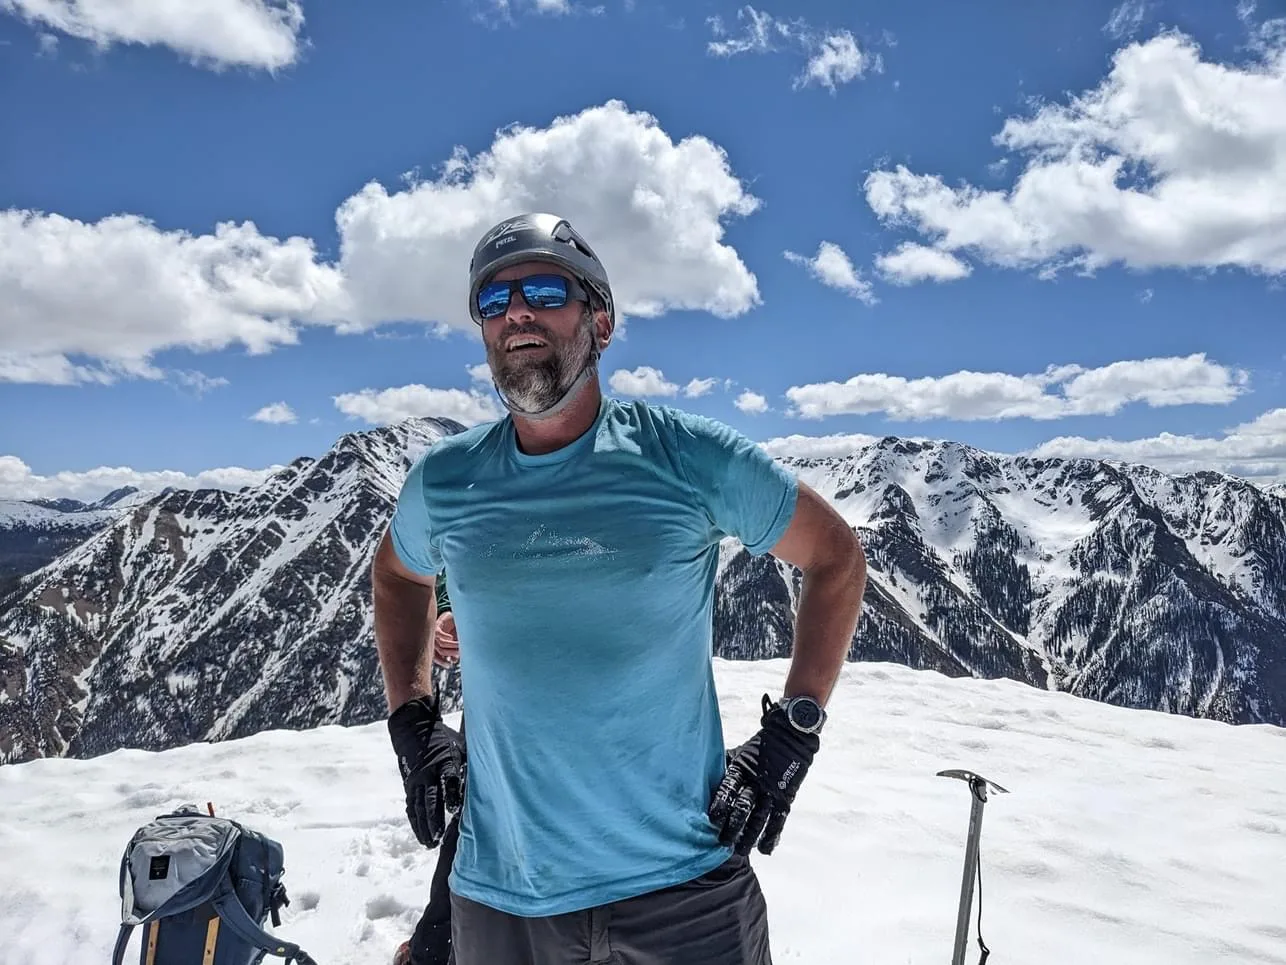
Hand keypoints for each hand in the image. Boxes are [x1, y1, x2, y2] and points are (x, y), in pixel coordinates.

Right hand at [387, 695, 465, 847]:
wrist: (413, 729)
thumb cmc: (444, 739)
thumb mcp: (460, 745)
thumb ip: (470, 761)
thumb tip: (491, 776)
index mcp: (445, 761)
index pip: (449, 779)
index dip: (451, 794)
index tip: (454, 809)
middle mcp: (429, 773)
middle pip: (431, 799)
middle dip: (434, 819)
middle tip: (437, 838)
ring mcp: (417, 780)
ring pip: (419, 807)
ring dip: (424, 826)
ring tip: (429, 843)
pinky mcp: (409, 785)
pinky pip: (412, 806)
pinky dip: (415, 822)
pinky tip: (420, 834)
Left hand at [432, 611, 458, 667]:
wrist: (452, 617)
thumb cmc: (454, 631)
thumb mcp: (455, 643)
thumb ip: (453, 651)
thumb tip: (454, 661)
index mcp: (436, 647)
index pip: (436, 657)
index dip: (442, 662)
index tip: (449, 665)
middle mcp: (433, 641)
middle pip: (440, 651)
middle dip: (451, 653)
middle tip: (460, 652)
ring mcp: (434, 634)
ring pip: (441, 643)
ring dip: (452, 645)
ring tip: (460, 645)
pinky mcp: (436, 626)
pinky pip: (438, 633)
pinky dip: (445, 637)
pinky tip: (451, 637)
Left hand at [708, 694, 820, 855]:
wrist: (792, 735)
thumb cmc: (760, 746)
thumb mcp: (740, 752)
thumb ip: (726, 766)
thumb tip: (703, 777)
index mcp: (742, 767)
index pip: (729, 787)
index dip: (721, 804)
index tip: (713, 820)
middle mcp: (757, 781)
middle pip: (743, 807)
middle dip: (733, 827)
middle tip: (722, 843)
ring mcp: (773, 790)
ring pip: (759, 817)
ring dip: (749, 836)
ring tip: (740, 850)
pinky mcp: (786, 797)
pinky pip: (778, 819)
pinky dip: (772, 835)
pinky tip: (765, 849)